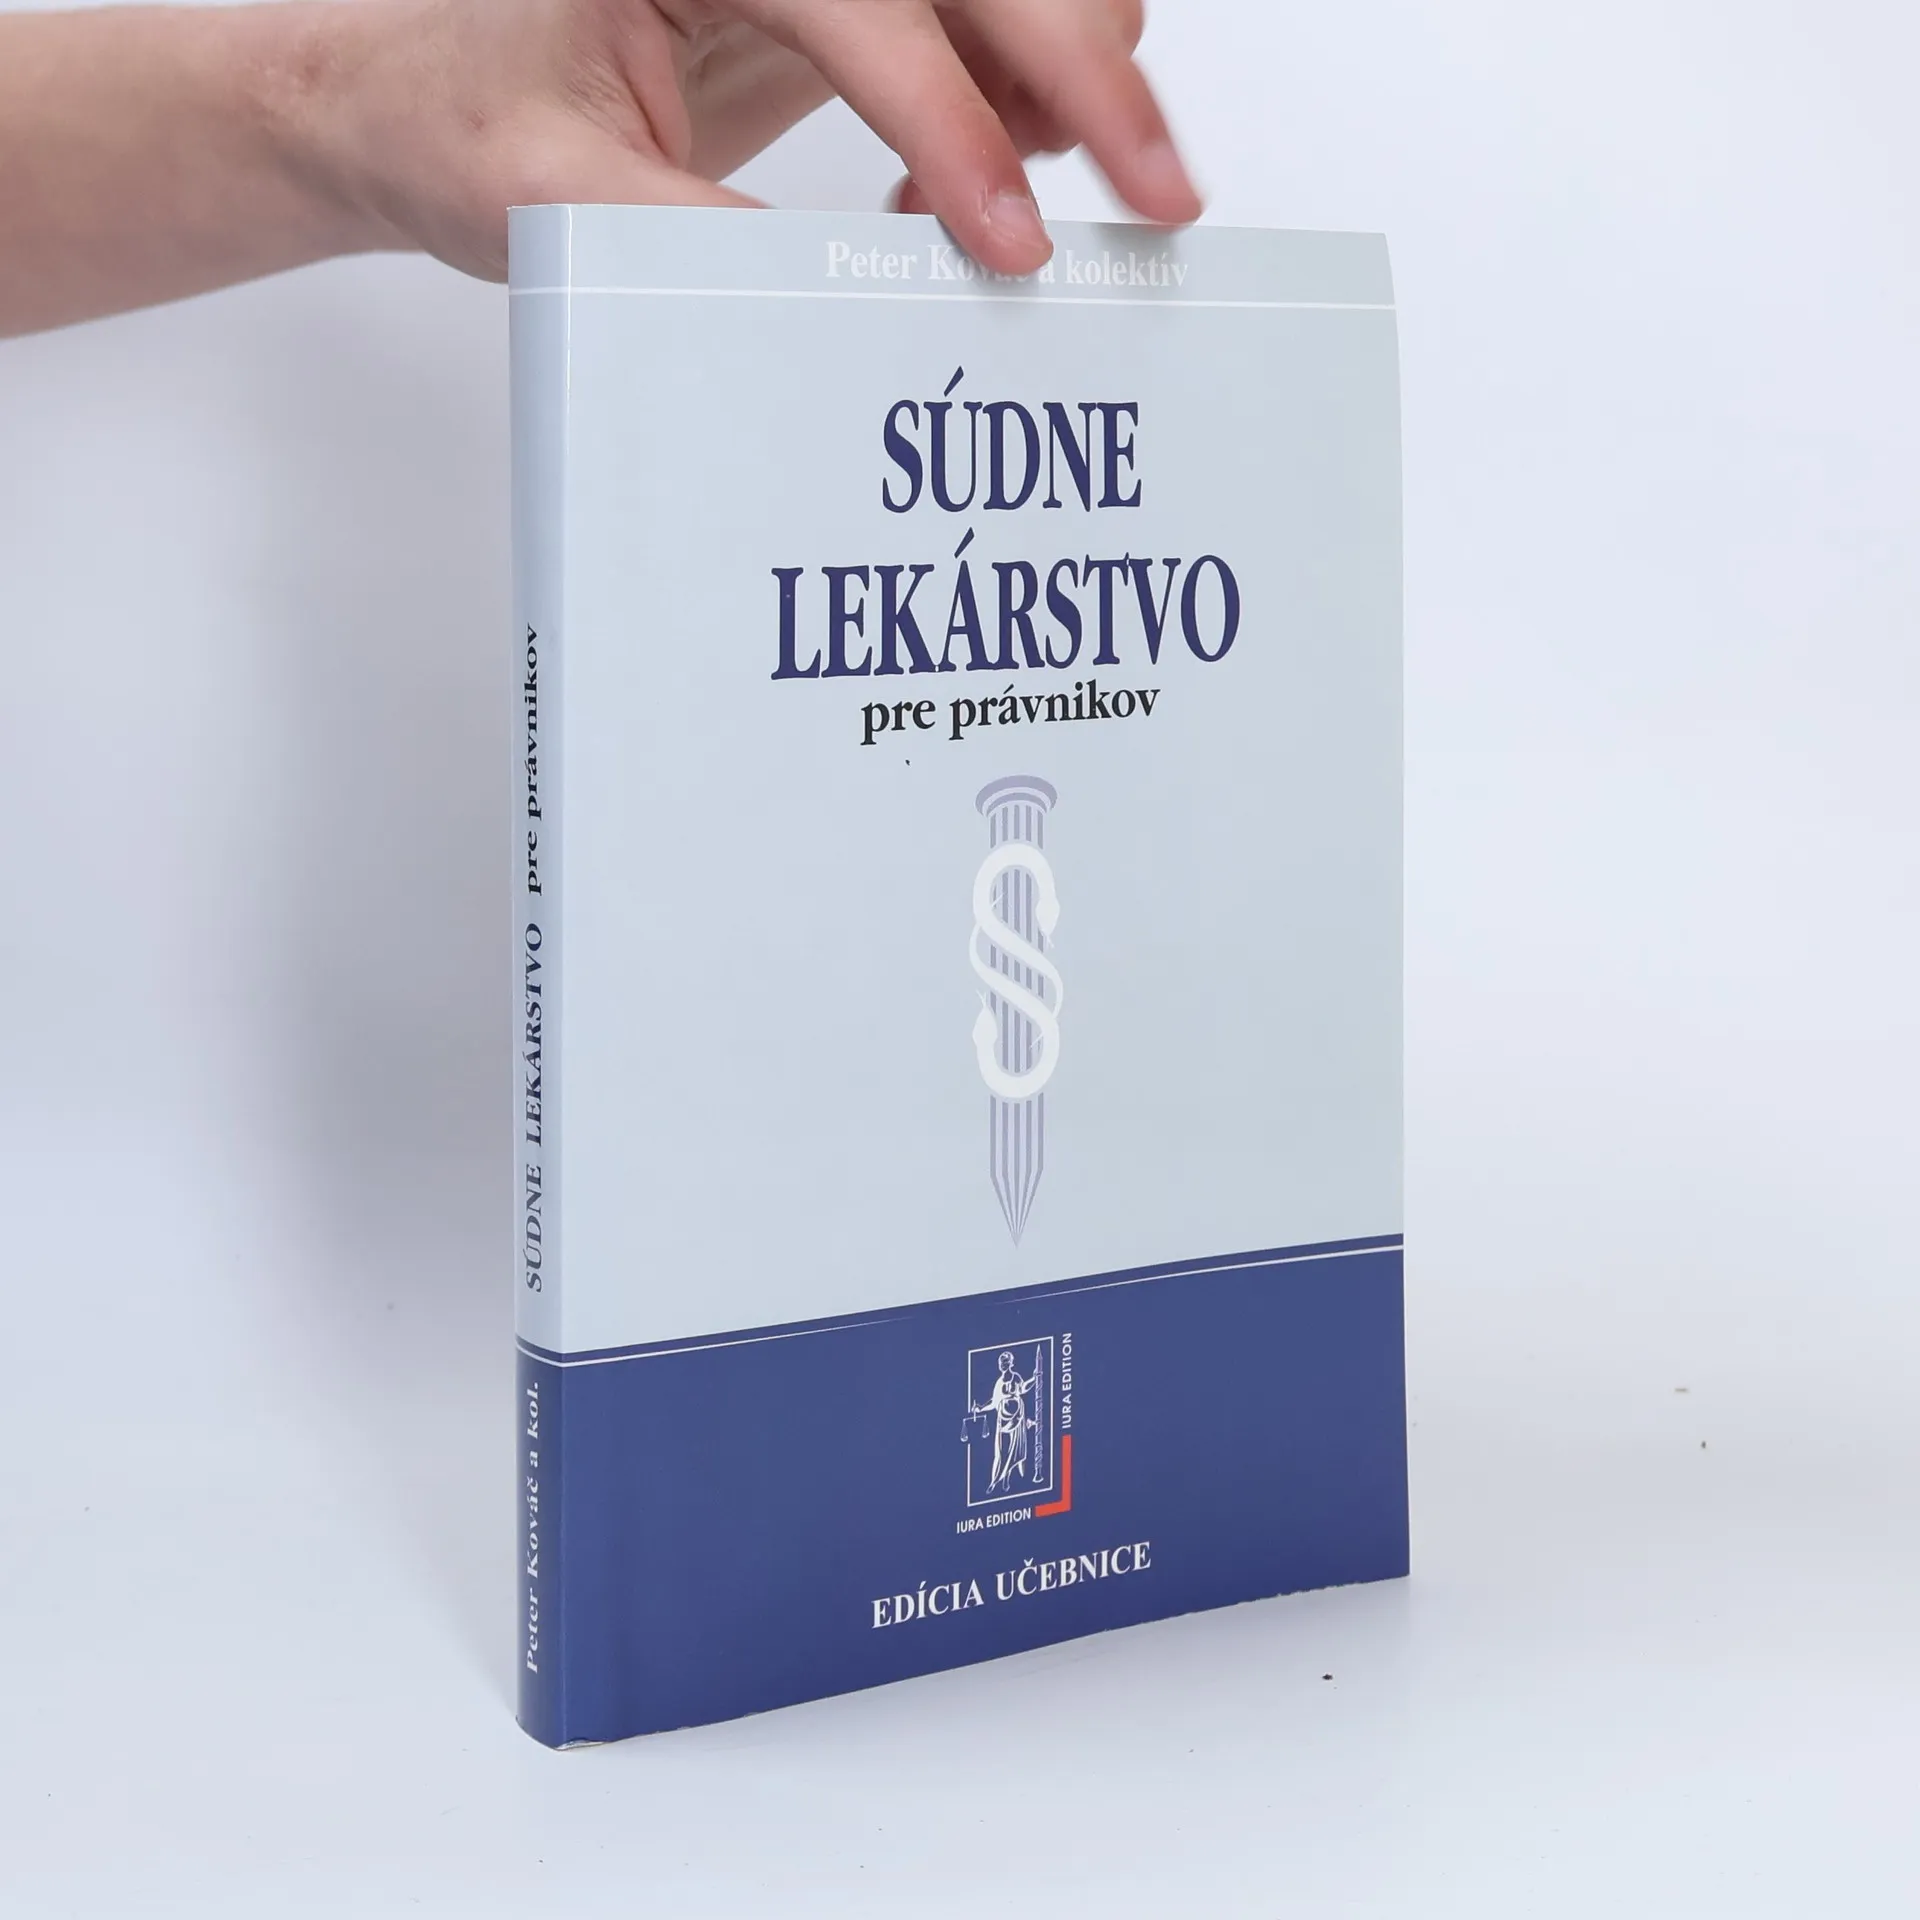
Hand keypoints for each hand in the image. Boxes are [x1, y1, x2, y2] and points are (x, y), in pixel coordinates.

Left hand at [302, 0, 1202, 279]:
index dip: (958, 123)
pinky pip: (984, 14)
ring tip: (1005, 203)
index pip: (870, 4)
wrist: (417, 99)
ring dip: (1060, 74)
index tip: (1012, 245)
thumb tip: (853, 309)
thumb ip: (694, 243)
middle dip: (1086, 72)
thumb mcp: (554, 204)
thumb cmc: (463, 123)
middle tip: (1163, 197)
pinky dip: (1020, 93)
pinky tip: (955, 180)